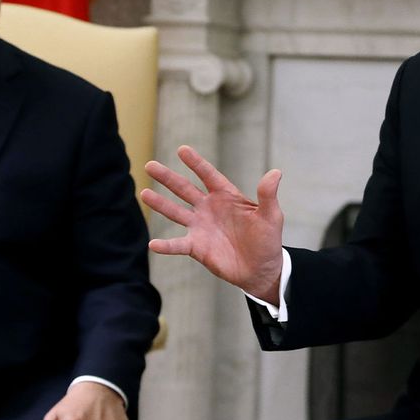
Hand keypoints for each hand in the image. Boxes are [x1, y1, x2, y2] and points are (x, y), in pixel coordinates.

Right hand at [142, 145, 284, 304]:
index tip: (181, 150)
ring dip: (160, 204)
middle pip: (184, 189)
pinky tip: (153, 244)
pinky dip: (166, 245)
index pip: (208, 175)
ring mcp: (200, 227)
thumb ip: (268, 195)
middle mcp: (209, 208)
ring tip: (143, 192)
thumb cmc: (267, 240)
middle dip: (168, 178)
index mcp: (226, 196)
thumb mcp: (271, 216)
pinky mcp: (197, 247)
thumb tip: (275, 173)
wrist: (261, 269)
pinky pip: (178, 244)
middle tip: (150, 165)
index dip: (196, 163)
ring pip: (176, 212)